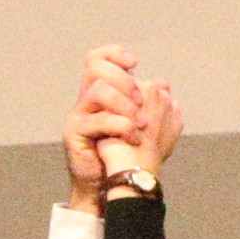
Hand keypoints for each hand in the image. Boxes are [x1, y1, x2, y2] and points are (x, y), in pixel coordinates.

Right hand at [70, 52, 177, 197]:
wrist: (112, 184)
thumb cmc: (126, 156)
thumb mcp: (145, 127)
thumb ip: (153, 105)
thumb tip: (164, 84)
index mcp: (102, 93)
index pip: (98, 59)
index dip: (114, 53)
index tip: (134, 63)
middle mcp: (86, 100)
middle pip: (96, 68)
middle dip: (125, 81)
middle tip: (141, 102)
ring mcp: (78, 114)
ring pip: (100, 91)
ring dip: (126, 105)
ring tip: (140, 124)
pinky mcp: (75, 132)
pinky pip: (99, 120)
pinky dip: (122, 126)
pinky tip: (134, 137)